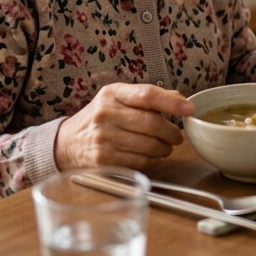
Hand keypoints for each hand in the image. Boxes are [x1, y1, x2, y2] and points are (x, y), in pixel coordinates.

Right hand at [54, 83, 194, 170]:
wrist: (66, 143)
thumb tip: (181, 100)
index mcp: (113, 93)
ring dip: (164, 148)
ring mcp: (103, 138)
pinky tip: (150, 156)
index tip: (189, 109)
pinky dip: (151, 160)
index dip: (172, 103)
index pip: (147, 95)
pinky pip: (138, 161)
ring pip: (148, 145)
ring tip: (165, 147)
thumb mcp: (118, 98)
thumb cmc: (100, 118)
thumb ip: (148, 97)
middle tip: (177, 136)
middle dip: (171, 132)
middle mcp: (106, 114)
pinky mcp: (103, 160)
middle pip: (151, 123)